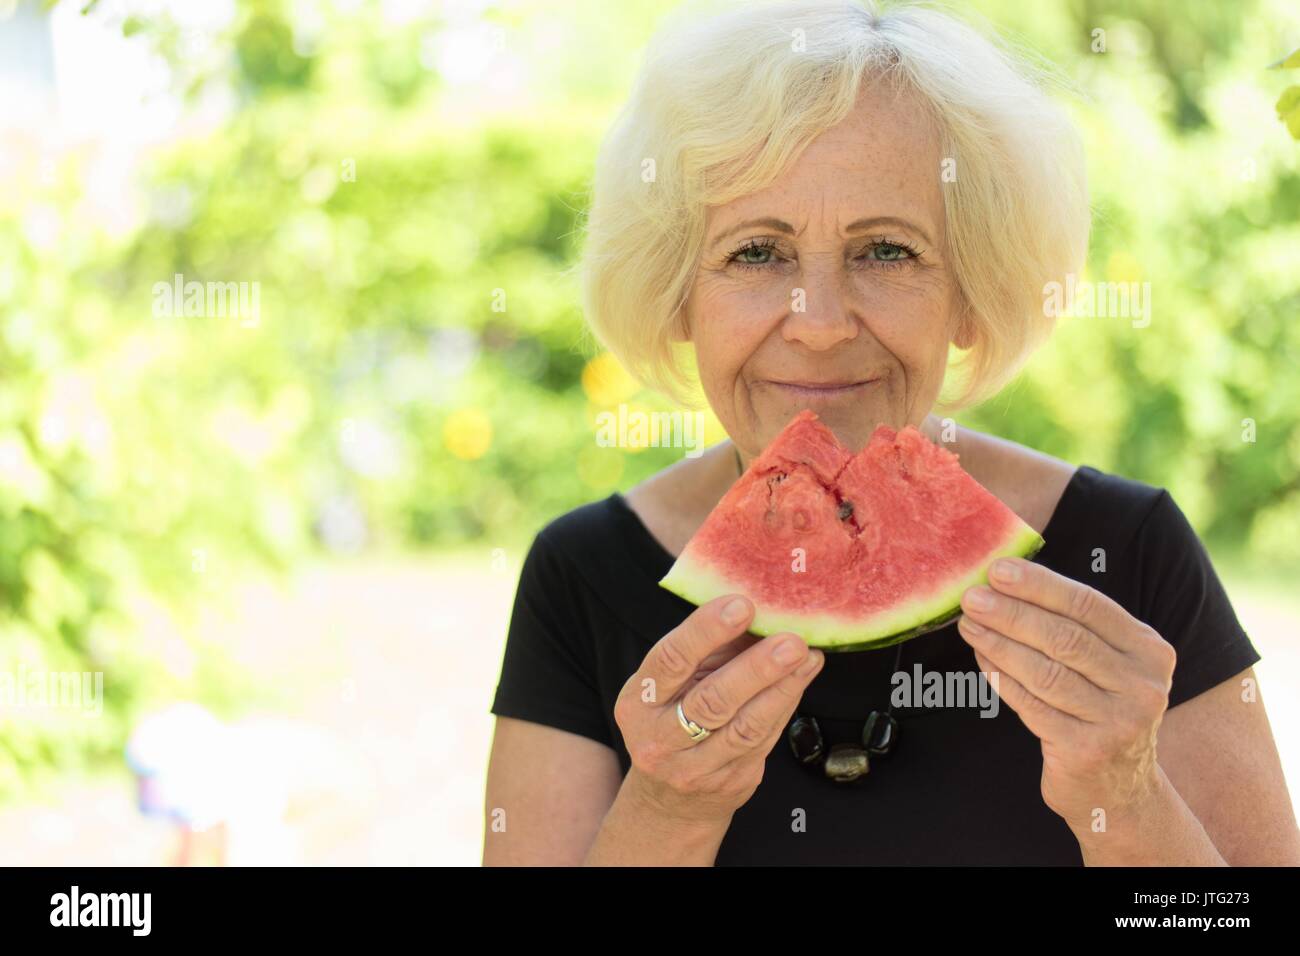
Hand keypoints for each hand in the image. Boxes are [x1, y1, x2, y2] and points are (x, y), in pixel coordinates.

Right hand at [614, 595, 823, 827]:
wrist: (669, 798)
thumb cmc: (674, 718)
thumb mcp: (675, 683)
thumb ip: (709, 649)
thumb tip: (758, 609)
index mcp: (639, 701)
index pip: (670, 661)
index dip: (706, 631)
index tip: (742, 605)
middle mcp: (660, 739)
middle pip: (711, 701)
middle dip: (755, 668)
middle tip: (790, 641)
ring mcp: (695, 768)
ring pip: (745, 727)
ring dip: (782, 688)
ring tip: (807, 656)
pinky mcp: (730, 783)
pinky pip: (764, 740)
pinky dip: (786, 704)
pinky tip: (802, 678)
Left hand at [956, 557, 1176, 832]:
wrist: (1119, 790)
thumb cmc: (1101, 710)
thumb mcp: (1109, 666)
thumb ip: (1074, 627)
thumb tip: (1007, 583)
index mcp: (1150, 651)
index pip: (1089, 606)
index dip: (1041, 585)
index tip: (999, 569)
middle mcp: (1142, 685)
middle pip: (1066, 638)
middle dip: (1012, 613)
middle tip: (972, 596)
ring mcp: (1118, 721)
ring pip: (1046, 671)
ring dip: (1000, 644)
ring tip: (968, 624)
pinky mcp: (1086, 750)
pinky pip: (1032, 705)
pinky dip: (1001, 679)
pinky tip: (981, 659)